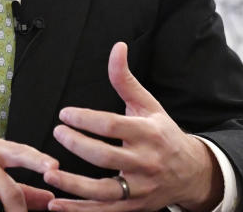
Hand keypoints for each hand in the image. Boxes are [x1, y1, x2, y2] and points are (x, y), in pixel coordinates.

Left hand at [43, 42, 221, 210]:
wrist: (193, 173)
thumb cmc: (164, 134)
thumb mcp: (148, 105)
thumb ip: (125, 79)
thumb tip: (117, 46)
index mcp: (148, 133)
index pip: (112, 126)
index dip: (86, 119)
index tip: (65, 114)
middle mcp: (145, 162)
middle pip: (106, 157)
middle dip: (78, 145)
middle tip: (57, 133)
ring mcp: (140, 188)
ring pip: (104, 191)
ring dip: (74, 186)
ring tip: (49, 175)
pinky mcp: (134, 207)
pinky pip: (104, 211)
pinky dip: (79, 211)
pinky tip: (56, 204)